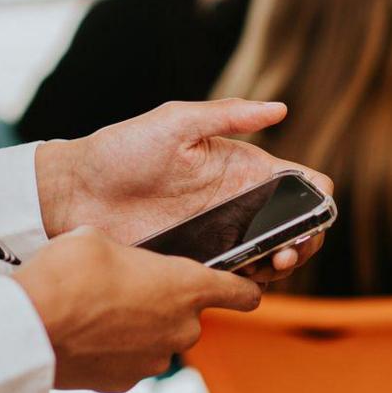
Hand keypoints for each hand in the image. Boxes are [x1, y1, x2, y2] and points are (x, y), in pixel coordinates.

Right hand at [14, 227, 262, 392]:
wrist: (31, 327)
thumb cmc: (69, 274)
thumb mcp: (100, 239)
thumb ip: (127, 254)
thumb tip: (119, 265)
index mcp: (186, 287)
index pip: (239, 293)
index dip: (245, 290)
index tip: (249, 290)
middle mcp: (181, 329)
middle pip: (188, 316)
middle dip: (164, 305)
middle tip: (126, 288)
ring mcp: (154, 361)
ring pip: (157, 341)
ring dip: (138, 329)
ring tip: (98, 313)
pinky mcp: (125, 384)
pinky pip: (130, 362)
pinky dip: (115, 352)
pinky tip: (87, 337)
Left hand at [35, 100, 332, 283]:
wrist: (74, 193)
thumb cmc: (122, 149)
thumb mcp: (175, 122)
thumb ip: (227, 115)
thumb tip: (280, 108)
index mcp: (241, 168)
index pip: (299, 183)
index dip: (317, 198)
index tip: (313, 210)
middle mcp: (238, 204)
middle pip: (295, 228)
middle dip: (306, 241)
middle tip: (289, 250)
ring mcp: (219, 236)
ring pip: (271, 258)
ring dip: (283, 265)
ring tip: (271, 265)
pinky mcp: (197, 263)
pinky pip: (234, 279)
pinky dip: (250, 284)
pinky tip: (243, 279)